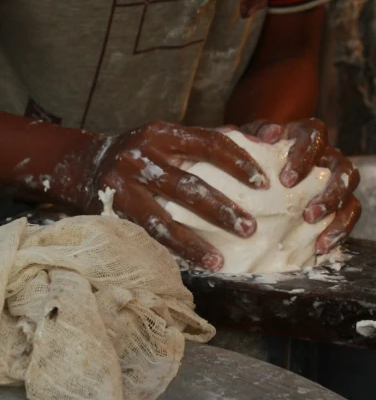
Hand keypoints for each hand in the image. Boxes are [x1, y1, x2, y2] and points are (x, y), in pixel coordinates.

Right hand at [56, 121, 268, 270]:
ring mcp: (122, 185)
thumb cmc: (143, 153)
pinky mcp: (110, 211)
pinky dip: (167, 252)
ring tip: (218, 261)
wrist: (85, 165)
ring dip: (193, 243)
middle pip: (189, 185)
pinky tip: (187, 265)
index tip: (263, 183)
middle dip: (221, 210)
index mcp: (162, 134)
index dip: (239, 162)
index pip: (209, 144)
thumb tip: (266, 138)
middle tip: (249, 228)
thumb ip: (209, 141)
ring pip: (163, 219)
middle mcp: (140, 156)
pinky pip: (143, 236)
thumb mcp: (168, 138)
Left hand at [240, 118, 360, 254]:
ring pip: (350, 187)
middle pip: (341, 165)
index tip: (286, 180)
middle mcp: (328, 155)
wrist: (261, 177)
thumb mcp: (253, 142)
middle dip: (328, 189)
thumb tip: (270, 134)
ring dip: (334, 206)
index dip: (304, 156)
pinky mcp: (342, 202)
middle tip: (307, 211)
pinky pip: (350, 213)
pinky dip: (339, 230)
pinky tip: (321, 246)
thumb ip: (259, 134)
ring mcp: (337, 178)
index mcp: (308, 136)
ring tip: (312, 223)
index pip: (315, 135)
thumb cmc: (257, 155)